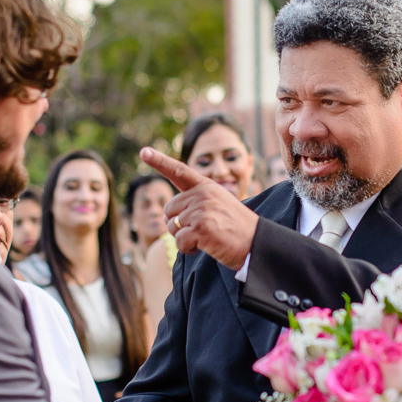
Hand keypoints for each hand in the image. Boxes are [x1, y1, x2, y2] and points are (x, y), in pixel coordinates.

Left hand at [141, 147, 258, 268]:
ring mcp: (201, 210)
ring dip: (185, 238)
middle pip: (169, 209)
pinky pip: (179, 242)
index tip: (144, 152)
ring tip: (207, 238)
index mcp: (207, 187)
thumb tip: (167, 217)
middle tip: (200, 231)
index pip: (179, 171)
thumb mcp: (219, 206)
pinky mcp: (200, 228)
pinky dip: (188, 249)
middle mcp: (202, 195)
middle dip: (177, 224)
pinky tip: (206, 246)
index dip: (159, 161)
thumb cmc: (237, 230)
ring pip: (172, 227)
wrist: (257, 244)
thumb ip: (196, 204)